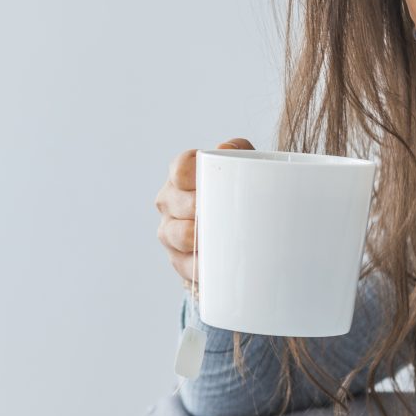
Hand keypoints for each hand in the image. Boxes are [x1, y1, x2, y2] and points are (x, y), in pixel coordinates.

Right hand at [155, 137, 253, 287]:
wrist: (246, 227)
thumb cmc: (241, 191)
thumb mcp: (245, 165)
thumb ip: (238, 150)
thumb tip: (223, 148)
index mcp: (181, 174)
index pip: (180, 168)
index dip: (194, 175)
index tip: (213, 182)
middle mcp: (169, 200)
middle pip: (174, 202)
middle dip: (198, 208)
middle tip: (223, 212)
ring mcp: (170, 231)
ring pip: (175, 234)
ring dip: (196, 238)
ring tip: (219, 238)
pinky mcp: (178, 260)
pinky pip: (184, 265)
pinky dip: (200, 267)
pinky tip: (213, 266)